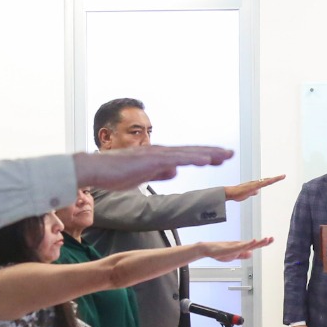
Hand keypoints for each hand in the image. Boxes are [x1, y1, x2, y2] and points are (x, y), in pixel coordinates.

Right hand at [73, 145, 233, 191]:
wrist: (96, 169)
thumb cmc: (114, 174)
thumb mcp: (142, 175)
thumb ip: (159, 172)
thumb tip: (175, 171)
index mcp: (159, 157)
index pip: (186, 155)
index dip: (204, 155)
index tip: (220, 157)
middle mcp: (160, 152)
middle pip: (192, 151)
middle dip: (213, 152)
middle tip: (231, 154)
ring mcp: (156, 154)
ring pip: (188, 152)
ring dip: (208, 153)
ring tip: (225, 156)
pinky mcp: (151, 160)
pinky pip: (176, 158)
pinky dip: (192, 157)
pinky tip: (205, 159)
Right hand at [201, 237, 273, 260]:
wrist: (209, 249)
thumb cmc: (220, 252)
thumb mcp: (234, 256)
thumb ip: (242, 255)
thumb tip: (251, 253)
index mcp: (242, 248)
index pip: (255, 245)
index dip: (263, 243)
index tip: (270, 240)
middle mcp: (241, 245)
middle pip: (255, 244)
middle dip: (264, 242)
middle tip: (272, 238)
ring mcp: (236, 246)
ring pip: (250, 244)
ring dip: (258, 242)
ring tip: (266, 239)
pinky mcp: (231, 248)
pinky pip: (241, 246)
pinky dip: (248, 243)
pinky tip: (253, 241)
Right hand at [224, 174, 284, 201]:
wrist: (231, 193)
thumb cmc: (238, 193)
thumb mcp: (248, 194)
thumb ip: (253, 192)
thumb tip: (258, 191)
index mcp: (255, 185)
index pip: (266, 182)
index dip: (272, 180)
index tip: (279, 178)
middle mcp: (256, 183)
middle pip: (268, 180)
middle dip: (276, 178)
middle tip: (284, 176)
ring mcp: (255, 184)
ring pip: (266, 181)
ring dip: (274, 179)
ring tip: (282, 177)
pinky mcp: (253, 186)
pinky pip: (262, 184)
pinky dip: (268, 181)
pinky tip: (272, 180)